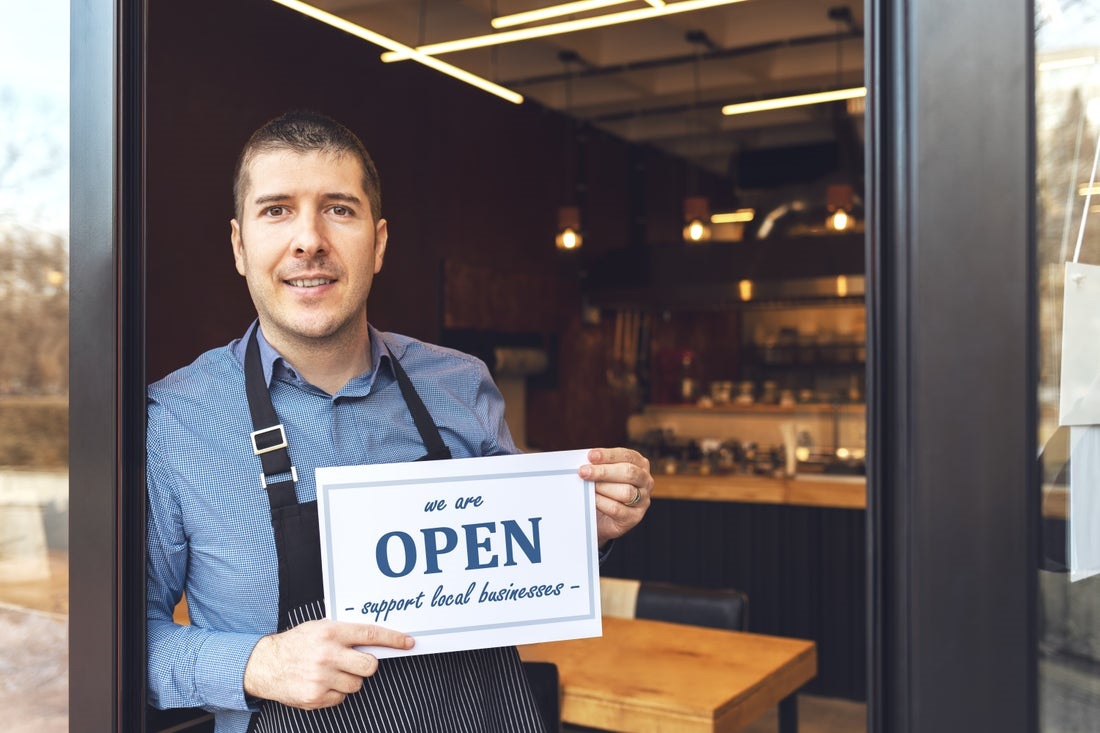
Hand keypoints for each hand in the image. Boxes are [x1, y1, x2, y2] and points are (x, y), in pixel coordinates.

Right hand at [243, 620, 413, 708]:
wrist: (264, 664)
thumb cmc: (296, 644)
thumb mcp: (319, 628)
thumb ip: (345, 633)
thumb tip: (375, 639)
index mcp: (331, 632)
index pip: (370, 634)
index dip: (393, 639)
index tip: (408, 642)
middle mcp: (327, 654)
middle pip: (370, 665)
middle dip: (367, 665)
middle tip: (354, 662)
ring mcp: (321, 677)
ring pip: (357, 684)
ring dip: (348, 680)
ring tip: (329, 672)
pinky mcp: (315, 697)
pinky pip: (341, 698)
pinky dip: (335, 693)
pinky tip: (320, 684)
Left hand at [579, 447, 652, 545]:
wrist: (602, 516)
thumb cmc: (604, 490)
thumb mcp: (604, 474)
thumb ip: (599, 466)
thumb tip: (587, 463)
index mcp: (640, 464)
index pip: (627, 456)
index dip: (608, 455)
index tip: (591, 456)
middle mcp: (645, 480)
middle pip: (629, 473)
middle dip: (604, 472)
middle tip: (584, 472)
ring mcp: (643, 500)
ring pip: (626, 492)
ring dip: (603, 488)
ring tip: (588, 487)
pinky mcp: (634, 517)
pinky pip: (618, 509)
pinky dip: (603, 503)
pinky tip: (592, 499)